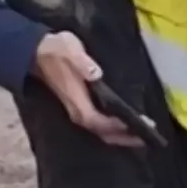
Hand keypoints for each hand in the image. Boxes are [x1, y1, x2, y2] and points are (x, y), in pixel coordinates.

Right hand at [33, 32, 142, 147]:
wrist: (37, 50)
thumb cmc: (56, 49)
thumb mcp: (69, 49)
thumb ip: (82, 62)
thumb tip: (95, 73)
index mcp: (77, 102)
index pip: (100, 121)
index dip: (118, 126)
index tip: (139, 124)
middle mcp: (78, 112)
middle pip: (104, 133)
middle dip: (126, 137)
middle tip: (149, 138)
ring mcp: (79, 111)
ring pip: (103, 132)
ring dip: (122, 136)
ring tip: (143, 135)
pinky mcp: (81, 108)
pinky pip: (101, 125)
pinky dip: (115, 129)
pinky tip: (128, 126)